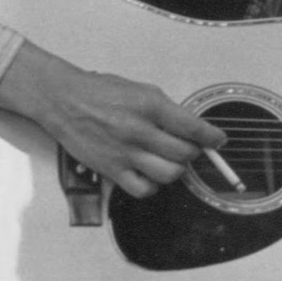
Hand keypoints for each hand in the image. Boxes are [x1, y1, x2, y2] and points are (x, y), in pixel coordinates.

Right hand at [0, 42, 225, 198]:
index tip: (219, 141)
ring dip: (175, 169)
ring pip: (169, 175)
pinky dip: (153, 185)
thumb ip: (167, 110)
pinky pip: (143, 190)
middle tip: (188, 148)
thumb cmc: (102, 92)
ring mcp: (124, 153)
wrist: (63, 100)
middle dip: (193, 153)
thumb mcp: (141, 90)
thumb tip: (193, 129)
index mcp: (150, 105)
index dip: (212, 137)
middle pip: (185, 154)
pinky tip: (149, 173)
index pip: (193, 128)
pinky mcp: (110, 170)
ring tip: (169, 160)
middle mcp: (139, 130)